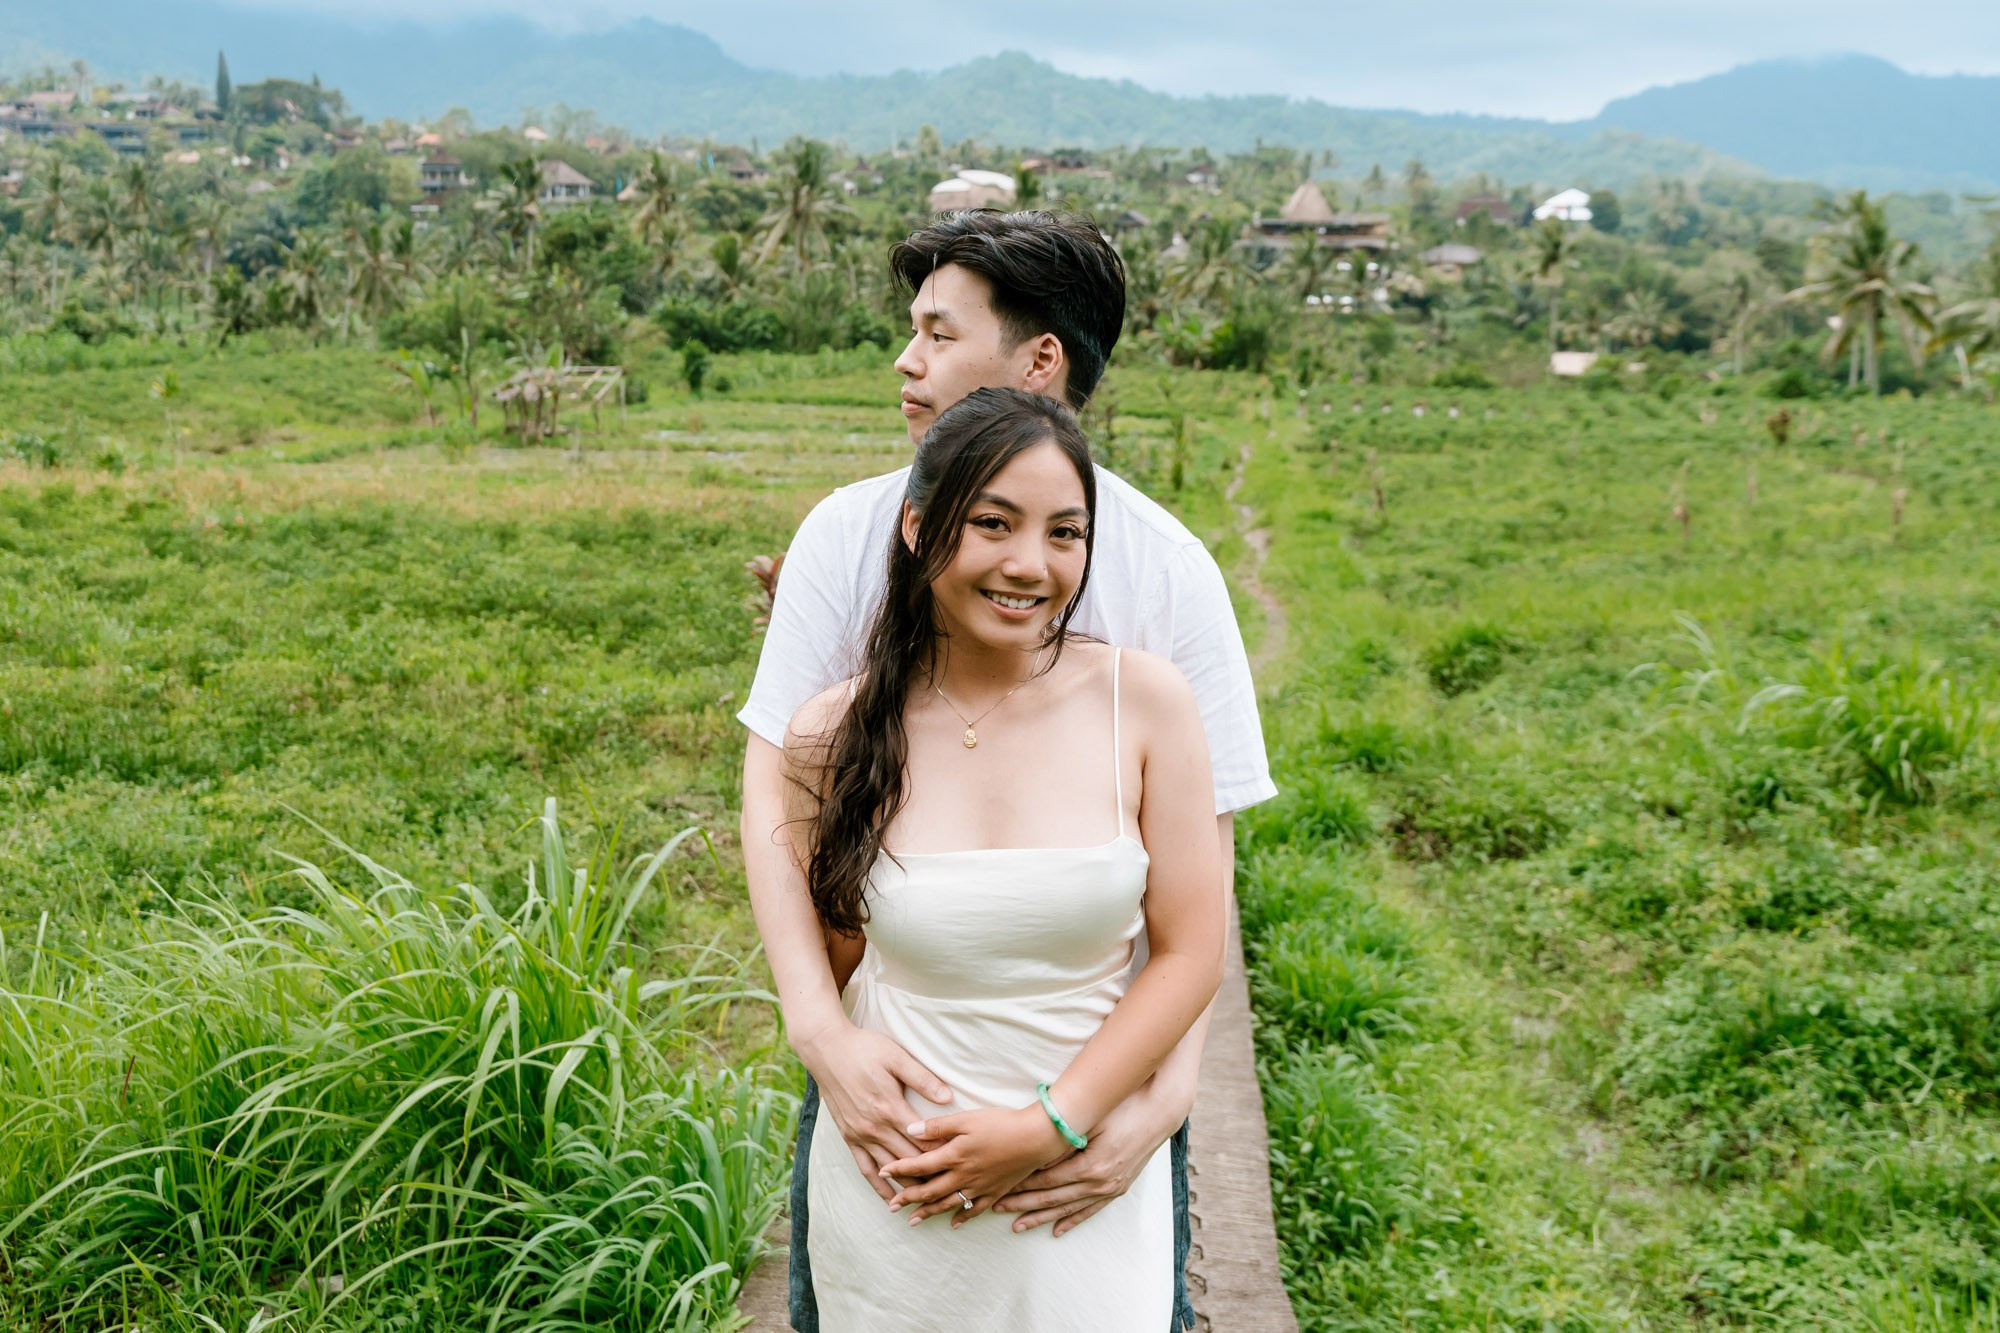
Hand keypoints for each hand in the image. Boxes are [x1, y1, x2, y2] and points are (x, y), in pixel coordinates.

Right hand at [795, 1020, 952, 1202]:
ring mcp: (860, 1135)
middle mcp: (875, 1128)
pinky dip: (879, 1188)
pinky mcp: (849, 1137)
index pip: (924, 1143)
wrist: (826, 1050)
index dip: (944, 1156)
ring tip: (929, 1204)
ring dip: (909, 1188)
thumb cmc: (865, 1049)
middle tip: (954, 1190)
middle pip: (910, 1162)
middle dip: (932, 1178)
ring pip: (889, 1170)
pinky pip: (865, 1169)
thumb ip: (923, 1079)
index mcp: (891, 1109)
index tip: (963, 1166)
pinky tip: (890, 1201)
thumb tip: (948, 1098)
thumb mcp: (897, 1057)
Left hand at [879, 1107, 1068, 1227]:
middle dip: (908, 1198)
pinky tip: (953, 1224)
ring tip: (912, 1221)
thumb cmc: (1001, 1123)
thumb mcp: (966, 1118)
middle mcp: (963, 1175)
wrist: (1036, 1138)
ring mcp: (979, 1187)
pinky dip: (962, 1218)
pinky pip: (975, 1210)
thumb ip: (938, 1126)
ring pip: (948, 1204)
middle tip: (891, 1206)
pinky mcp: (995, 1191)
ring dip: (928, 1213)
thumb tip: (910, 1130)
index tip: (882, 1173)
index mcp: (954, 1155)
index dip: (899, 1170)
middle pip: (929, 1191)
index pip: (919, 1166)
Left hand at [991, 1088, 1179, 1236]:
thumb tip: (1034, 1156)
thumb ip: (1064, 1142)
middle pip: (1052, 1198)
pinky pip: (1090, 1210)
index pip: (1046, 1180)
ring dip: (1041, 1218)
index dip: (1021, 1185)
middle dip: (1022, 1204)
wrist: (1158, 1113)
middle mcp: (1100, 1183)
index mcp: (1091, 1166)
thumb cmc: (1122, 1109)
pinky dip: (1072, 1220)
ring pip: (1068, 1208)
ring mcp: (1110, 1188)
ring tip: (1017, 1226)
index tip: (1000, 1188)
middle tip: (996, 1209)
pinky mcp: (1117, 1188)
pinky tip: (1056, 1230)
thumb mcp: (1091, 1121)